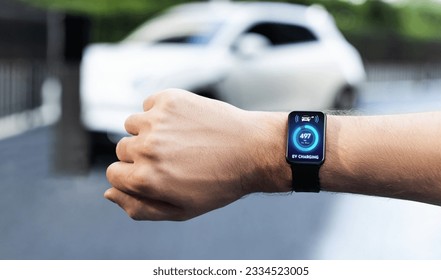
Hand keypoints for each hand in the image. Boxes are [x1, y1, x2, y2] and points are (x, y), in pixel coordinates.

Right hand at [105, 89, 290, 220]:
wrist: (253, 150)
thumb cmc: (219, 183)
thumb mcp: (181, 210)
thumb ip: (139, 207)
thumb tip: (108, 193)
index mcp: (145, 179)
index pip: (113, 174)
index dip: (133, 175)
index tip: (155, 173)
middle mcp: (146, 148)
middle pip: (123, 149)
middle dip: (142, 155)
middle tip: (175, 157)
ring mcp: (157, 120)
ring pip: (132, 125)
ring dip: (149, 131)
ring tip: (179, 139)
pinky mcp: (169, 99)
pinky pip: (148, 104)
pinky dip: (160, 112)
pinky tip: (184, 122)